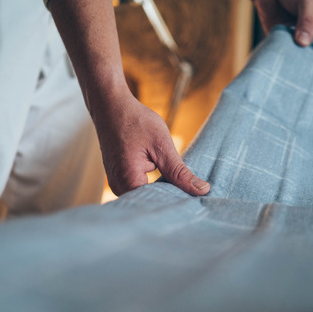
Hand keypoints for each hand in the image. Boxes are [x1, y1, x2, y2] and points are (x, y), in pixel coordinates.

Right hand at [89, 89, 209, 196]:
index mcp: (128, 180)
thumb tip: (202, 190)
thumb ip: (180, 172)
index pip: (158, 204)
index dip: (178, 203)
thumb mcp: (162, 145)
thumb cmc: (135, 121)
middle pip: (150, 203)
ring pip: (145, 197)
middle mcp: (118, 188)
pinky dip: (153, 185)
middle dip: (172, 199)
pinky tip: (167, 178)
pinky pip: (138, 189)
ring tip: (181, 185)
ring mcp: (116, 184)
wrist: (111, 107)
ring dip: (162, 191)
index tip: (198, 201)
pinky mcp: (118, 179)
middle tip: (195, 194)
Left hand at [252, 0, 312, 55]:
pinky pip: (281, 50)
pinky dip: (280, 53)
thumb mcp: (305, 0)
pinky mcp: (280, 39)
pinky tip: (278, 52)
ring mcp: (294, 37)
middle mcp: (310, 34)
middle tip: (303, 56)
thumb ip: (306, 20)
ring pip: (297, 54)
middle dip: (310, 56)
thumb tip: (303, 42)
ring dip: (294, 56)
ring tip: (290, 54)